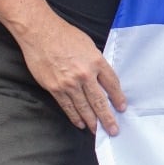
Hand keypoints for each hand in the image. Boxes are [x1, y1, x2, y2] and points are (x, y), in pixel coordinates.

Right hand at [0, 0, 125, 133]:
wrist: (40, 33)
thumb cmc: (65, 35)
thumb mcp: (89, 45)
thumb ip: (96, 62)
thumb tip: (102, 78)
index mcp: (96, 62)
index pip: (112, 84)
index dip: (118, 98)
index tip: (122, 108)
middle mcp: (84, 75)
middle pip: (99, 101)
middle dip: (108, 118)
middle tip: (114, 130)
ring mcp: (69, 83)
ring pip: (84, 107)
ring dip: (92, 121)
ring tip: (98, 131)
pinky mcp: (54, 88)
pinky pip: (67, 106)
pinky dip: (74, 116)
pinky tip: (81, 123)